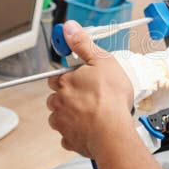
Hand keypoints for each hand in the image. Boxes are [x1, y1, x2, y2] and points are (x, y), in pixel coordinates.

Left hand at [46, 20, 134, 157]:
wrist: (112, 131)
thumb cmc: (110, 97)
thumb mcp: (102, 61)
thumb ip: (83, 44)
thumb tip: (69, 28)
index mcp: (65, 82)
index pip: (56, 76)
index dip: (68, 76)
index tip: (79, 77)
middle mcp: (59, 102)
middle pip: (56, 97)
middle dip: (68, 96)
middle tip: (90, 96)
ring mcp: (63, 123)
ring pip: (60, 117)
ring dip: (71, 115)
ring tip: (92, 114)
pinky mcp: (70, 140)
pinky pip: (68, 136)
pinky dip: (76, 133)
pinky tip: (90, 129)